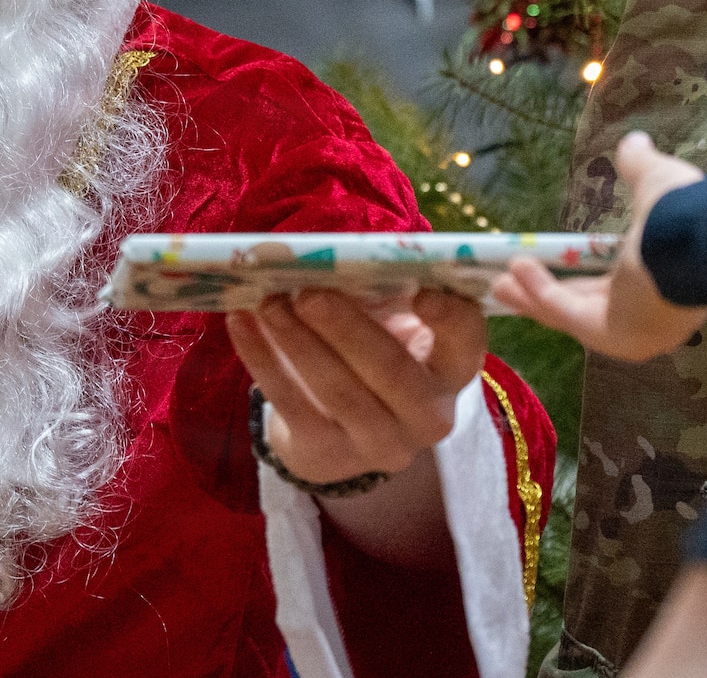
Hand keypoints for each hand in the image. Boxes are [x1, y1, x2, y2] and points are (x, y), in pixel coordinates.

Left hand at [227, 286, 485, 485]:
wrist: (335, 431)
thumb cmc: (368, 353)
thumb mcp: (386, 322)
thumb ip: (377, 288)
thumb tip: (329, 250)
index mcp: (452, 368)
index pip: (466, 340)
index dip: (449, 317)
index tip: (419, 289)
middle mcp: (428, 414)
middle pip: (392, 370)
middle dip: (347, 328)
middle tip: (309, 291)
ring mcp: (381, 443)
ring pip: (339, 391)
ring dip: (298, 341)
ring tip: (267, 302)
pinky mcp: (329, 456)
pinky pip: (292, 406)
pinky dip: (262, 361)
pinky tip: (240, 323)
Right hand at [491, 131, 706, 360]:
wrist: (696, 243)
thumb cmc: (682, 214)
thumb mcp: (656, 181)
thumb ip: (639, 167)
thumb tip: (635, 142)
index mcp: (663, 281)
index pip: (615, 285)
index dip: (577, 275)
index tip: (550, 263)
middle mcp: (650, 313)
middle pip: (586, 305)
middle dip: (545, 293)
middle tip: (512, 277)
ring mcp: (633, 330)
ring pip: (573, 313)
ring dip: (534, 296)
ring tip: (499, 281)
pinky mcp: (614, 335)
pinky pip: (570, 314)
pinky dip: (541, 293)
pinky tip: (516, 268)